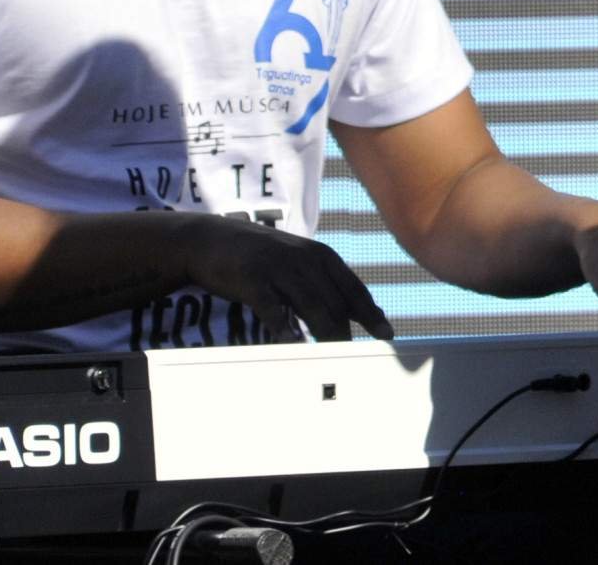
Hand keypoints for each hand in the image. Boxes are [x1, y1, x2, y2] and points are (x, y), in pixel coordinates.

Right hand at [180, 215, 393, 342]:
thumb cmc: (260, 257)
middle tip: (354, 358)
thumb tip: (351, 314)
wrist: (211, 239)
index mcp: (321, 256)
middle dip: (347, 332)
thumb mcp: (297, 261)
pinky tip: (292, 344)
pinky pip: (274, 308)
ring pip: (312, 307)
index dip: (371, 314)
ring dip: (325, 334)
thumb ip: (322, 283)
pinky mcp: (253, 279)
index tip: (386, 335)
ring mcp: (279, 268)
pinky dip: (285, 328)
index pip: (354, 289)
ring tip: (334, 358)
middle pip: (335, 303)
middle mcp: (306, 259)